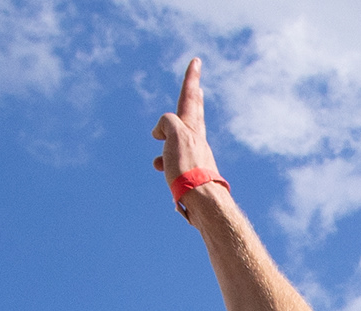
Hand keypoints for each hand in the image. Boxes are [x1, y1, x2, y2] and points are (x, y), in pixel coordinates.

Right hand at [149, 57, 219, 215]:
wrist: (201, 199)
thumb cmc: (187, 166)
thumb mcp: (174, 134)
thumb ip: (167, 122)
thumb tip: (161, 132)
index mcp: (190, 126)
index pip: (189, 96)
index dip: (191, 78)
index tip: (197, 61)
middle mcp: (196, 138)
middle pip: (194, 113)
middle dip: (193, 100)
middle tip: (198, 87)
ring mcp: (196, 156)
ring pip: (182, 138)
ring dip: (171, 134)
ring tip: (159, 136)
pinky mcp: (192, 173)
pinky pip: (176, 160)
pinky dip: (166, 159)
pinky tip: (160, 166)